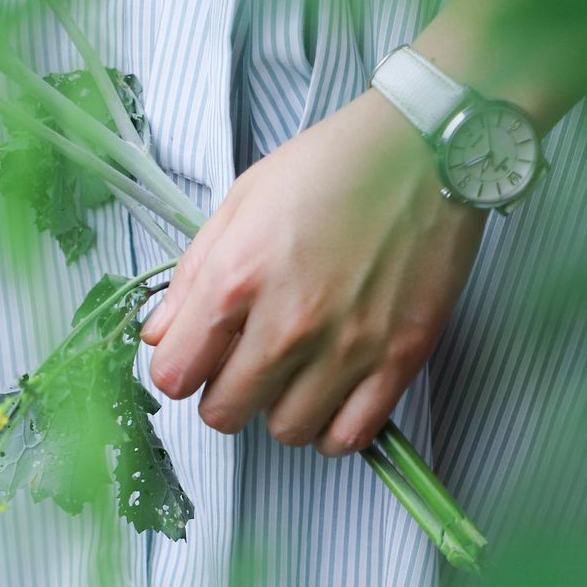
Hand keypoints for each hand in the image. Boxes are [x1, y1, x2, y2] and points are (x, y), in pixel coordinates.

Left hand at [141, 90, 487, 456]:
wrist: (425, 151)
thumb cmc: (334, 166)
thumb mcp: (242, 201)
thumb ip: (192, 275)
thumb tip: (160, 336)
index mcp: (238, 277)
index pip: (175, 374)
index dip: (179, 368)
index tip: (197, 355)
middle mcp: (289, 323)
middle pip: (225, 413)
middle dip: (224, 394)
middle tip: (244, 364)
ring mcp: (348, 347)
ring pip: (287, 431)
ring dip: (280, 409)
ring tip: (294, 375)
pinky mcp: (399, 359)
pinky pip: (350, 435)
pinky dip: (333, 429)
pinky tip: (331, 396)